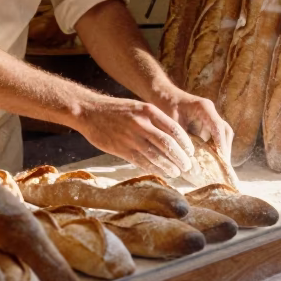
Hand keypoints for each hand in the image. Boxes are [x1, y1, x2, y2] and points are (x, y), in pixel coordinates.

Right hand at [73, 95, 195, 178]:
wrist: (89, 111)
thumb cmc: (116, 110)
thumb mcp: (138, 107)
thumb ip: (154, 120)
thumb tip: (172, 137)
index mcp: (148, 111)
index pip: (174, 129)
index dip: (185, 143)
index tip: (191, 152)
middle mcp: (141, 124)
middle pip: (167, 144)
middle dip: (180, 157)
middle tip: (187, 166)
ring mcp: (131, 137)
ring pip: (155, 155)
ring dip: (169, 166)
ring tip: (177, 172)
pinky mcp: (121, 149)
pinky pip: (141, 162)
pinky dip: (153, 169)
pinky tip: (161, 172)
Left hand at [153, 87, 233, 163]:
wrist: (163, 96)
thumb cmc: (165, 108)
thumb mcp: (172, 124)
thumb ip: (181, 139)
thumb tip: (188, 160)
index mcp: (204, 108)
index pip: (218, 127)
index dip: (221, 144)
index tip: (222, 159)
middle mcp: (210, 111)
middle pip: (225, 130)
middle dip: (225, 148)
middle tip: (223, 166)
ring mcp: (210, 117)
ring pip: (223, 133)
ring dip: (223, 148)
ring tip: (219, 165)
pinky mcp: (208, 122)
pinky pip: (217, 135)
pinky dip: (216, 146)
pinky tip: (213, 159)